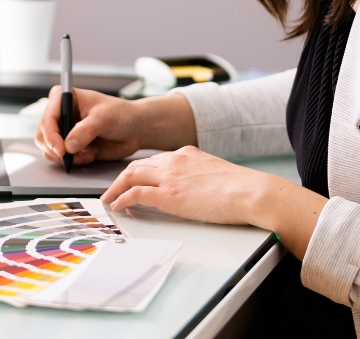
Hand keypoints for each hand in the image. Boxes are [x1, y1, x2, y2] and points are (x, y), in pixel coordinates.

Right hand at [34, 87, 145, 165]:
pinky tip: (90, 155)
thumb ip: (86, 130)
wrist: (134, 129)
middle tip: (72, 157)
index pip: (48, 117)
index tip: (61, 150)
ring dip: (67, 157)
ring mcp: (64, 131)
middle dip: (57, 149)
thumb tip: (69, 145)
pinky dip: (73, 161)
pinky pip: (61, 159)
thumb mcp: (104, 118)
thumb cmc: (121, 114)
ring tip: (87, 154)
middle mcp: (60, 114)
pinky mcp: (70, 145)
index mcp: (64, 98)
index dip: (51, 135)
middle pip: (43, 135)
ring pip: (49, 149)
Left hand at [100, 145, 328, 257]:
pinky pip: (135, 194)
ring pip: (130, 176)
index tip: (133, 178)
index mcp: (186, 154)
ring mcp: (169, 177)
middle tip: (113, 188)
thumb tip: (196, 189)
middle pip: (137, 165)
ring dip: (115, 187)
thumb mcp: (216, 173)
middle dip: (122, 177)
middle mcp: (174, 160)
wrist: (251, 192)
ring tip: (108, 198)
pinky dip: (122, 199)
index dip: (141, 170)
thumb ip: (200, 175)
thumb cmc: (242, 188)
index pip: (155, 159)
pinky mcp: (168, 195)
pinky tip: (117, 206)